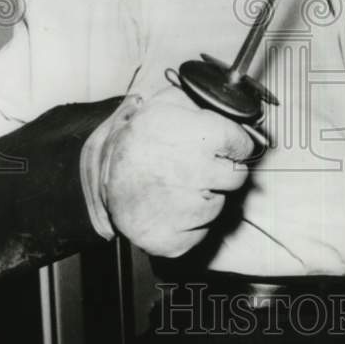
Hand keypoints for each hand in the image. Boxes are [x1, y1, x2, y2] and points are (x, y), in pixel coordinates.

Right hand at [96, 87, 254, 256]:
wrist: (102, 178)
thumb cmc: (136, 142)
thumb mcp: (165, 106)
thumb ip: (201, 103)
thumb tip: (234, 108)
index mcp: (197, 136)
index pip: (242, 144)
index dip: (233, 143)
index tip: (224, 145)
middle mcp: (194, 172)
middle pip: (237, 177)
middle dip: (221, 170)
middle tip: (197, 166)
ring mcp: (184, 209)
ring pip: (219, 205)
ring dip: (205, 196)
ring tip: (177, 185)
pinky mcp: (173, 239)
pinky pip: (201, 232)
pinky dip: (190, 223)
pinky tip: (172, 206)